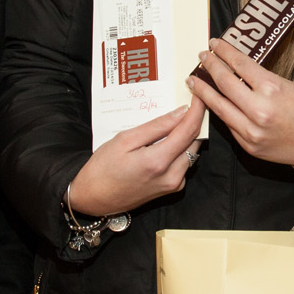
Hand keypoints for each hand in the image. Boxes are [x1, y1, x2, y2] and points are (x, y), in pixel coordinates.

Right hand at [66, 100, 204, 218]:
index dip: (197, 110)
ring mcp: (173, 185)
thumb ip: (156, 126)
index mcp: (158, 161)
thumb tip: (181, 113)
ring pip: (192, 152)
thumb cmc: (103, 168)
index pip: (189, 130)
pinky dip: (181, 148)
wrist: (95, 198)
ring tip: (178, 118)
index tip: (198, 95)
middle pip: (194, 141)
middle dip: (194, 120)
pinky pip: (185, 163)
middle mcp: (172, 176)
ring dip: (188, 134)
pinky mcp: (172, 188)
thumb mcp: (125, 140)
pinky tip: (169, 139)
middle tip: (188, 103)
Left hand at [187, 38, 293, 166]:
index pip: (239, 64)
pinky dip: (220, 112)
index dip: (224, 52)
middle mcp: (258, 110)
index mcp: (271, 88)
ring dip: (203, 92)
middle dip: (210, 67)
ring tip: (193, 80)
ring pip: (219, 107)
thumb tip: (236, 71)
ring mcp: (252, 131)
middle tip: (202, 57)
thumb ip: (260, 81)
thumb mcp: (288, 85)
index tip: (215, 44)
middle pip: (224, 83)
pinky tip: (213, 103)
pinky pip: (229, 126)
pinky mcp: (250, 146)